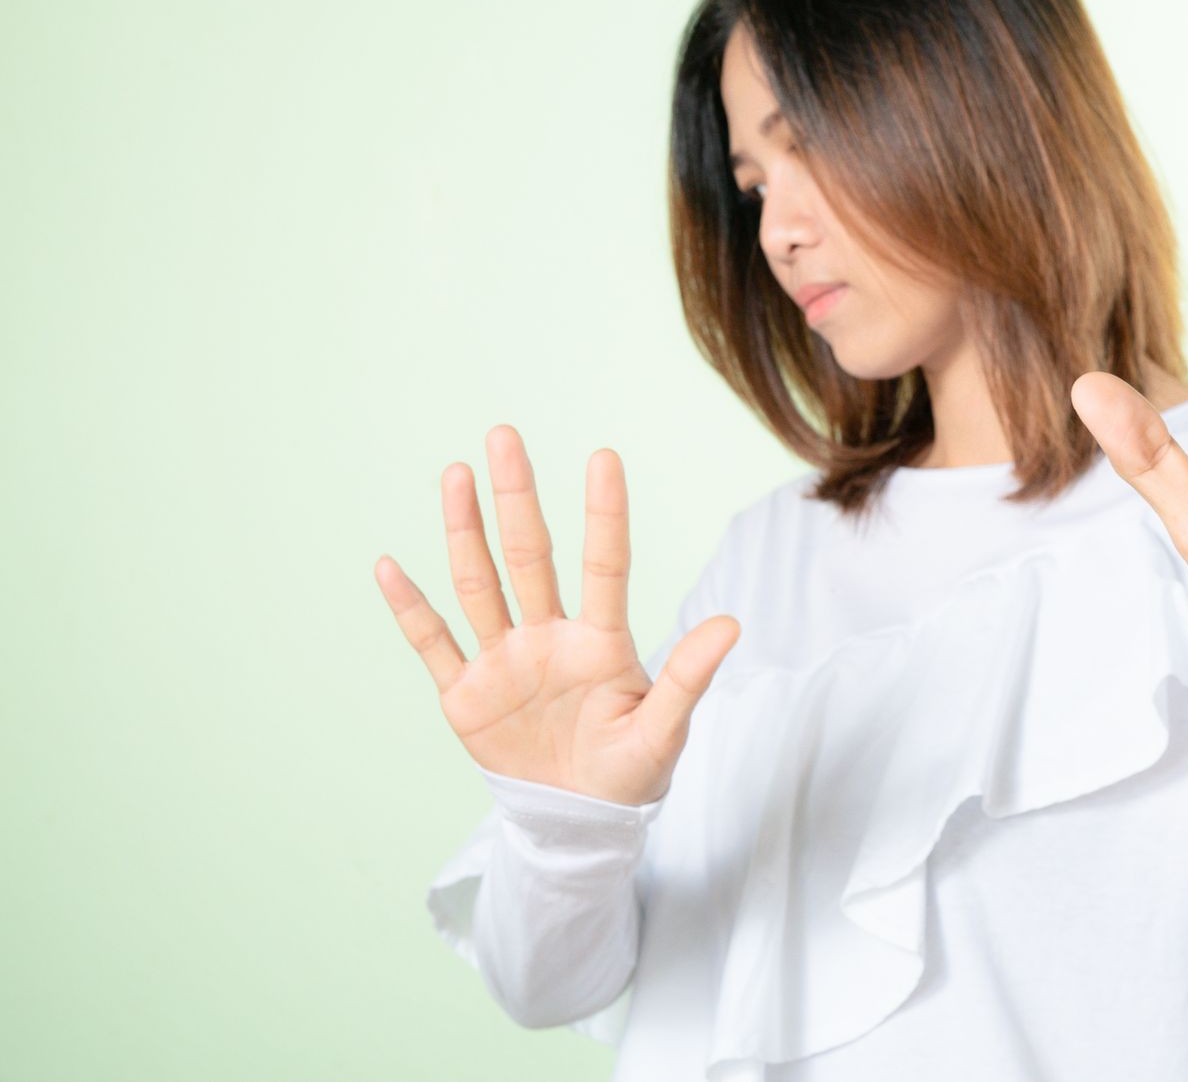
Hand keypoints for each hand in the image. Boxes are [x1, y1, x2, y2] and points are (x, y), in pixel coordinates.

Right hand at [375, 425, 739, 804]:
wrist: (579, 823)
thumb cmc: (629, 773)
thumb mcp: (662, 731)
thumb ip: (688, 678)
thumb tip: (731, 624)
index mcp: (600, 642)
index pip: (604, 564)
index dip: (604, 514)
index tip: (604, 457)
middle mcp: (548, 636)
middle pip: (528, 555)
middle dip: (516, 497)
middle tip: (504, 434)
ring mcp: (504, 661)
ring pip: (480, 584)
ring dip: (464, 531)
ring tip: (455, 474)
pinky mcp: (467, 694)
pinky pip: (433, 644)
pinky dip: (410, 609)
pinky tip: (389, 566)